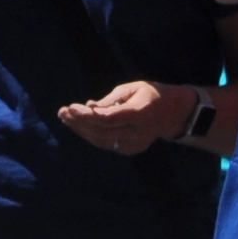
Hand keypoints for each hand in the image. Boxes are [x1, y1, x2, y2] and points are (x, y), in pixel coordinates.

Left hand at [57, 79, 194, 152]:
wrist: (175, 113)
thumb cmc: (151, 95)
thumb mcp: (133, 88)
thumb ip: (110, 100)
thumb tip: (87, 108)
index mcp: (140, 114)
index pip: (108, 119)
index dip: (86, 116)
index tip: (70, 107)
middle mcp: (138, 132)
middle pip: (101, 132)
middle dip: (79, 123)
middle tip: (62, 112)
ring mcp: (135, 144)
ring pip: (101, 141)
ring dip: (81, 130)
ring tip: (66, 118)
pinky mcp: (131, 150)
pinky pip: (106, 144)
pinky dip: (91, 134)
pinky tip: (80, 125)